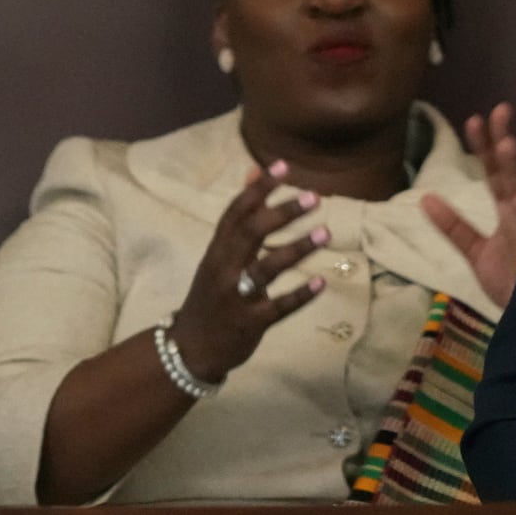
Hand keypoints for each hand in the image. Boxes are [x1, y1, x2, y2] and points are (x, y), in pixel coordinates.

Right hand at [171, 159, 327, 381]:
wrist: (190, 348)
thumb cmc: (212, 293)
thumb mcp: (220, 255)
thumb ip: (242, 217)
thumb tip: (256, 171)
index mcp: (217, 250)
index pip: (236, 212)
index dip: (259, 189)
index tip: (283, 166)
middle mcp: (223, 270)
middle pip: (250, 234)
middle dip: (282, 214)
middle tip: (314, 197)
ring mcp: (235, 298)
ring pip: (265, 269)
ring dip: (296, 249)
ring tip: (326, 233)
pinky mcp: (250, 324)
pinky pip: (278, 308)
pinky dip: (299, 295)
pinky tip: (322, 282)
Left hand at [423, 102, 515, 307]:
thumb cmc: (511, 282)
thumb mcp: (475, 251)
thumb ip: (454, 226)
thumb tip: (426, 198)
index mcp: (510, 211)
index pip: (497, 172)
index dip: (486, 147)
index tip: (474, 119)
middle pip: (512, 173)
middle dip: (504, 143)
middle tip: (499, 110)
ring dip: (515, 170)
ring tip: (506, 143)